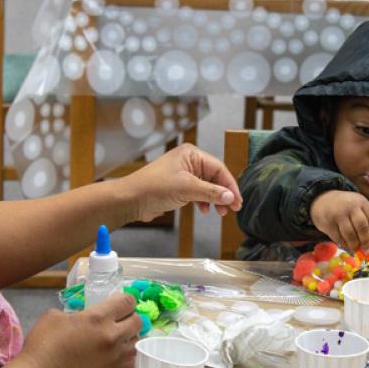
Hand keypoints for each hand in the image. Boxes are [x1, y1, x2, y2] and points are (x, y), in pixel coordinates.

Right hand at [19, 293, 140, 367]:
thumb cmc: (43, 344)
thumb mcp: (56, 315)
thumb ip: (77, 312)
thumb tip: (83, 315)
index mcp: (99, 317)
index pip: (128, 301)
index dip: (124, 300)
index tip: (117, 303)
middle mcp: (112, 335)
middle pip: (137, 320)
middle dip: (129, 317)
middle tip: (118, 320)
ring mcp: (115, 356)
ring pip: (137, 340)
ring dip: (129, 336)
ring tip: (117, 337)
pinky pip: (132, 361)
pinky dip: (127, 355)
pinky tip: (116, 353)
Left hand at [123, 143, 241, 221]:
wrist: (131, 199)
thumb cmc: (154, 188)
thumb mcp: (187, 189)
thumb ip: (211, 192)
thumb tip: (230, 196)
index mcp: (192, 154)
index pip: (219, 168)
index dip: (230, 185)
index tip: (237, 201)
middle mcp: (189, 161)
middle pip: (215, 177)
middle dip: (223, 193)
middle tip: (233, 208)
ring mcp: (184, 174)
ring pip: (207, 186)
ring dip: (215, 199)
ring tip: (220, 213)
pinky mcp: (179, 186)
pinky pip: (198, 192)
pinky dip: (204, 201)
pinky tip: (205, 210)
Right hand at [310, 190, 368, 252]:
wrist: (321, 199)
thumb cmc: (344, 206)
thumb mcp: (357, 207)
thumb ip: (366, 221)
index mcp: (361, 201)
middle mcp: (350, 206)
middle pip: (362, 226)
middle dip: (366, 241)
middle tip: (367, 251)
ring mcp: (337, 214)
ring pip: (350, 234)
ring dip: (354, 244)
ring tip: (356, 248)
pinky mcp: (328, 223)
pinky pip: (338, 237)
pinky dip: (344, 243)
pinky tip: (346, 244)